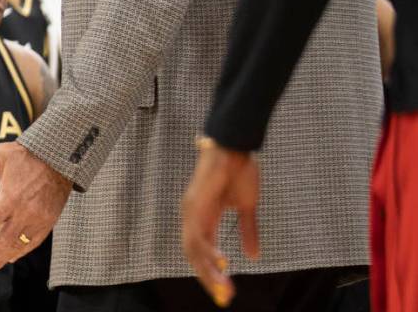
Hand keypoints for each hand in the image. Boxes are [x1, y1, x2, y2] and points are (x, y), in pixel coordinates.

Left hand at [0, 142, 71, 275]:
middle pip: (2, 242)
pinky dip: (21, 252)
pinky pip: (33, 243)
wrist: (60, 158)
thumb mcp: (0, 154)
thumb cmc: (28, 155)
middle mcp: (23, 212)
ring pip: (18, 246)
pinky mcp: (48, 222)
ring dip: (2, 259)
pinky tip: (11, 258)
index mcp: (9, 197)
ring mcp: (37, 219)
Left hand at [181, 142, 260, 307]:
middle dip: (209, 277)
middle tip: (225, 297)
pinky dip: (206, 249)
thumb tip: (253, 256)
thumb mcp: (246, 207)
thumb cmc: (239, 172)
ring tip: (224, 287)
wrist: (236, 148)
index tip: (226, 292)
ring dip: (208, 270)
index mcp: (204, 218)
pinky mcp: (195, 203)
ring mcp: (192, 210)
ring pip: (193, 248)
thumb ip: (247, 232)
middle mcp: (193, 216)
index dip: (213, 272)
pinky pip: (196, 232)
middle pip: (194, 255)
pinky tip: (221, 261)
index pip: (203, 252)